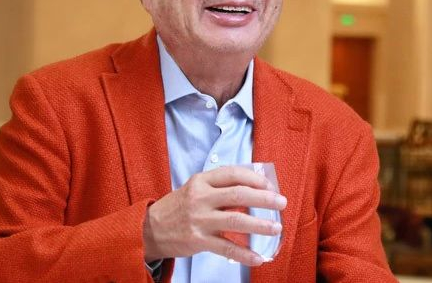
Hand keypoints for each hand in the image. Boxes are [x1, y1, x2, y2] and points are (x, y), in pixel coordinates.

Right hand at [142, 165, 286, 265]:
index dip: (254, 178)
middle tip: (281, 203)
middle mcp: (201, 198)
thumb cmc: (178, 207)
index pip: (233, 174)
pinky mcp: (198, 240)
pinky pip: (226, 247)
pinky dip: (244, 254)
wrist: (150, 229)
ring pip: (236, 220)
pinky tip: (259, 257)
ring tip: (276, 228)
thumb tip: (254, 188)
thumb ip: (220, 187)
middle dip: (264, 198)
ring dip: (260, 225)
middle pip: (238, 195)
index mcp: (201, 181)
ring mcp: (199, 219)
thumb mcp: (195, 188)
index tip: (270, 185)